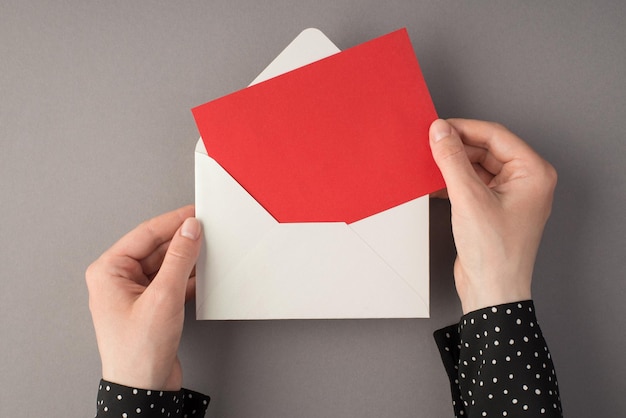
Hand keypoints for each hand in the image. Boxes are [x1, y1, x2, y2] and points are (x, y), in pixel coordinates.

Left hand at [86, 205, 201, 389]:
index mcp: (109, 271)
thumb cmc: (138, 352)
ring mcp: (135, 293)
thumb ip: (179, 259)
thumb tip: (189, 230)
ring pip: (166, 264)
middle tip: (208, 230)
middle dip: (183, 240)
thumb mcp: (163, 297)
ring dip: (188, 259)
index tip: (196, 213)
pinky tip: (205, 274)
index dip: (173, 221)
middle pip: (156, 248)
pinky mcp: (151, 306)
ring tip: (210, 251)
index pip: (145, 234)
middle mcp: (119, 279)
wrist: (143, 390)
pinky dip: (188, 277)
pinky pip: (171, 281)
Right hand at [429, 119, 556, 313]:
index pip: (495, 136)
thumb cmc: (494, 253)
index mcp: (533, 173)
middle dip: (457, 148)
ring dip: (453, 165)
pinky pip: (473, 183)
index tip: (437, 128)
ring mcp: (510, 195)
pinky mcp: (493, 208)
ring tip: (429, 164)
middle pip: (486, 149)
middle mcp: (526, 181)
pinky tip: (434, 183)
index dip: (464, 128)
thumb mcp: (469, 199)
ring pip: (477, 166)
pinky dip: (454, 181)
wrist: (491, 292)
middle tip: (429, 146)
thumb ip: (452, 160)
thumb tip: (440, 131)